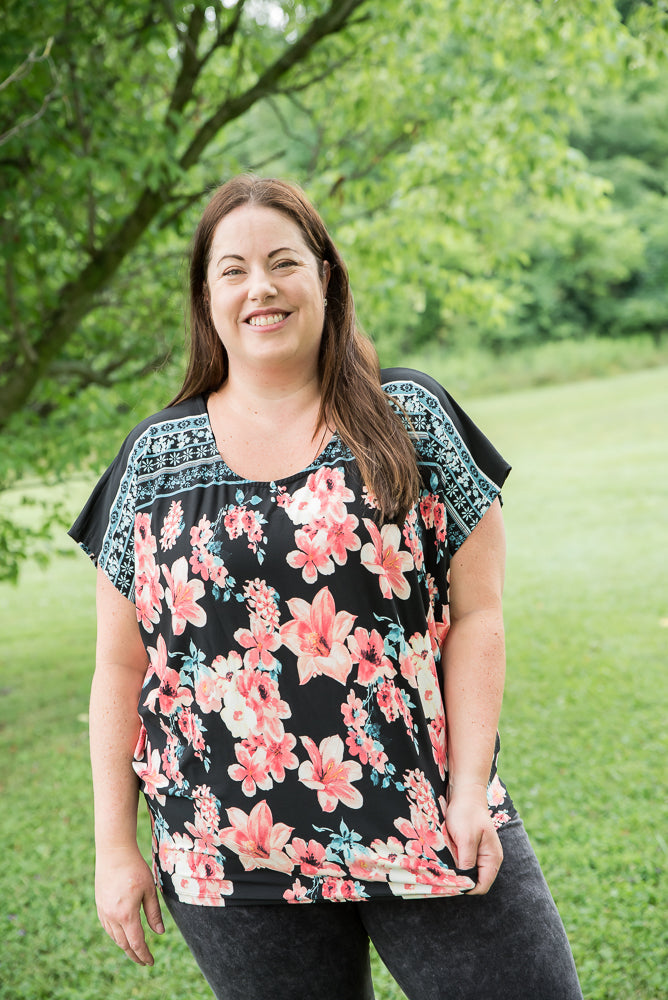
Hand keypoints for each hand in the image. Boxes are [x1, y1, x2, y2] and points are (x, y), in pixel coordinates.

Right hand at [95, 844, 164, 964]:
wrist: (114, 852)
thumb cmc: (135, 868)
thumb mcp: (149, 890)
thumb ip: (154, 913)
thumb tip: (159, 933)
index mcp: (126, 914)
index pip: (136, 942)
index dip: (144, 955)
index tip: (151, 962)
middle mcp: (112, 917)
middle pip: (124, 944)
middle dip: (134, 954)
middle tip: (144, 960)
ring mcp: (103, 912)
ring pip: (114, 937)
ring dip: (125, 945)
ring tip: (135, 949)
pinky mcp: (99, 905)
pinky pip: (107, 927)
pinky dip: (115, 935)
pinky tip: (122, 934)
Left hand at [444, 783, 502, 895]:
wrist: (465, 790)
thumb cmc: (466, 812)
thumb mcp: (466, 838)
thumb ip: (466, 862)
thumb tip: (464, 883)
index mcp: (492, 859)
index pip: (481, 886)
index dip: (466, 888)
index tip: (448, 883)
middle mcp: (489, 858)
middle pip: (475, 881)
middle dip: (459, 880)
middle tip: (442, 875)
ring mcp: (481, 853)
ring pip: (467, 872)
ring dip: (455, 870)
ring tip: (442, 865)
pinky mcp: (471, 847)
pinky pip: (463, 862)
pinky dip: (454, 862)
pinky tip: (444, 856)